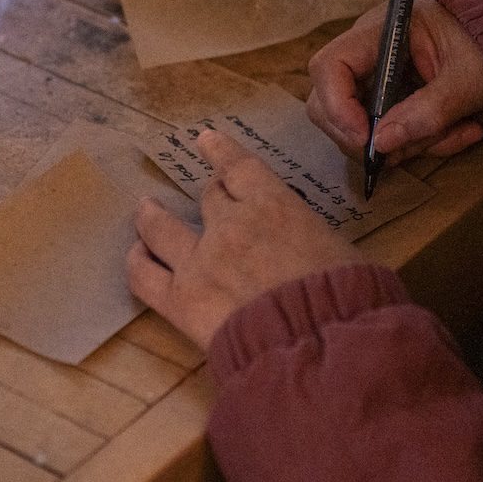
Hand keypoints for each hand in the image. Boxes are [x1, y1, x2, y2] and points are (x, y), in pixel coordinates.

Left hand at [127, 129, 362, 351]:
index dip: (221, 153)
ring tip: (145, 211)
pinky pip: (144, 276)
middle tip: (202, 194)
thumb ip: (316, 241)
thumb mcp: (343, 253)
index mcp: (274, 206)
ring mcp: (200, 261)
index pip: (240, 169)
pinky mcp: (181, 300)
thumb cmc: (347, 298)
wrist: (318, 341)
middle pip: (207, 198)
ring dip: (151, 217)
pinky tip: (135, 256)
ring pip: (161, 228)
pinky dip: (136, 261)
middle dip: (205, 195)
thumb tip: (314, 252)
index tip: (206, 140)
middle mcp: (230, 224)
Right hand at [307, 0, 482, 166]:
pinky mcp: (383, 101)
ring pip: (351, 126)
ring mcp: (370, 79)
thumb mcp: (468, 80)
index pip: (330, 66)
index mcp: (381, 32)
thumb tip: (380, 145)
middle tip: (403, 152)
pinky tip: (454, 133)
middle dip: (361, 137)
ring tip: (453, 133)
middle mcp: (365, 54)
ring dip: (400, 145)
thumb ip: (429, 111)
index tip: (366, 138)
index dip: (337, 106)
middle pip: (326, 101)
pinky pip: (381, 134)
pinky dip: (414, 145)